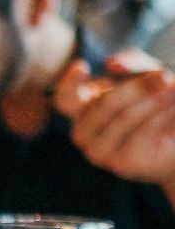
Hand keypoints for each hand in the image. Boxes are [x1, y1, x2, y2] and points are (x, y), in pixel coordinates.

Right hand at [57, 58, 174, 184]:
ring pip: (124, 118)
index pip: (65, 98)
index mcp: (82, 109)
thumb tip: (112, 64)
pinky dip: (161, 119)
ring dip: (156, 102)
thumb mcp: (146, 75)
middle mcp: (84, 132)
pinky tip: (173, 111)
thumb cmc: (159, 104)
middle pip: (103, 105)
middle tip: (165, 77)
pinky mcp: (120, 165)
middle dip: (137, 89)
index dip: (69, 83)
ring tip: (174, 90)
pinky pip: (140, 135)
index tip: (82, 66)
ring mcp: (99, 151)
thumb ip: (131, 64)